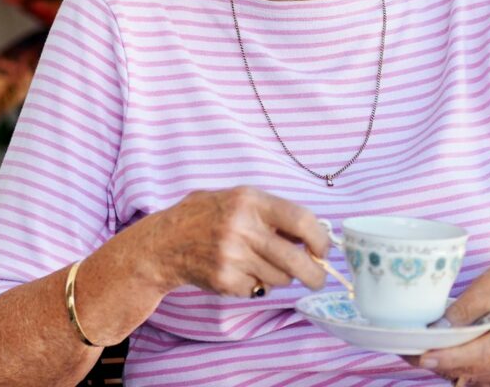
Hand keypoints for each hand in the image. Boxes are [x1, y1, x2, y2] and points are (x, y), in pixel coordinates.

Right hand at [139, 186, 329, 296]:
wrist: (165, 241)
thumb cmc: (208, 215)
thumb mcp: (239, 199)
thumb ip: (272, 213)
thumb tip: (313, 234)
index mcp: (250, 200)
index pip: (301, 220)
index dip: (320, 238)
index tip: (324, 249)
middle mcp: (242, 228)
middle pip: (296, 260)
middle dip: (315, 274)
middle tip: (319, 278)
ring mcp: (232, 257)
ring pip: (280, 278)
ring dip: (281, 276)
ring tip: (261, 262)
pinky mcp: (225, 281)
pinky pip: (258, 289)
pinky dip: (257, 284)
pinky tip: (240, 270)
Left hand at [403, 262, 489, 386]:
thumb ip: (468, 305)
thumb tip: (441, 326)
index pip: (481, 352)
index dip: (451, 356)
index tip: (424, 356)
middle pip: (469, 367)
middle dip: (436, 360)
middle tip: (404, 348)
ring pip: (466, 375)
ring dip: (440, 364)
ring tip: (412, 348)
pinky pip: (469, 376)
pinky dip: (449, 366)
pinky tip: (433, 351)